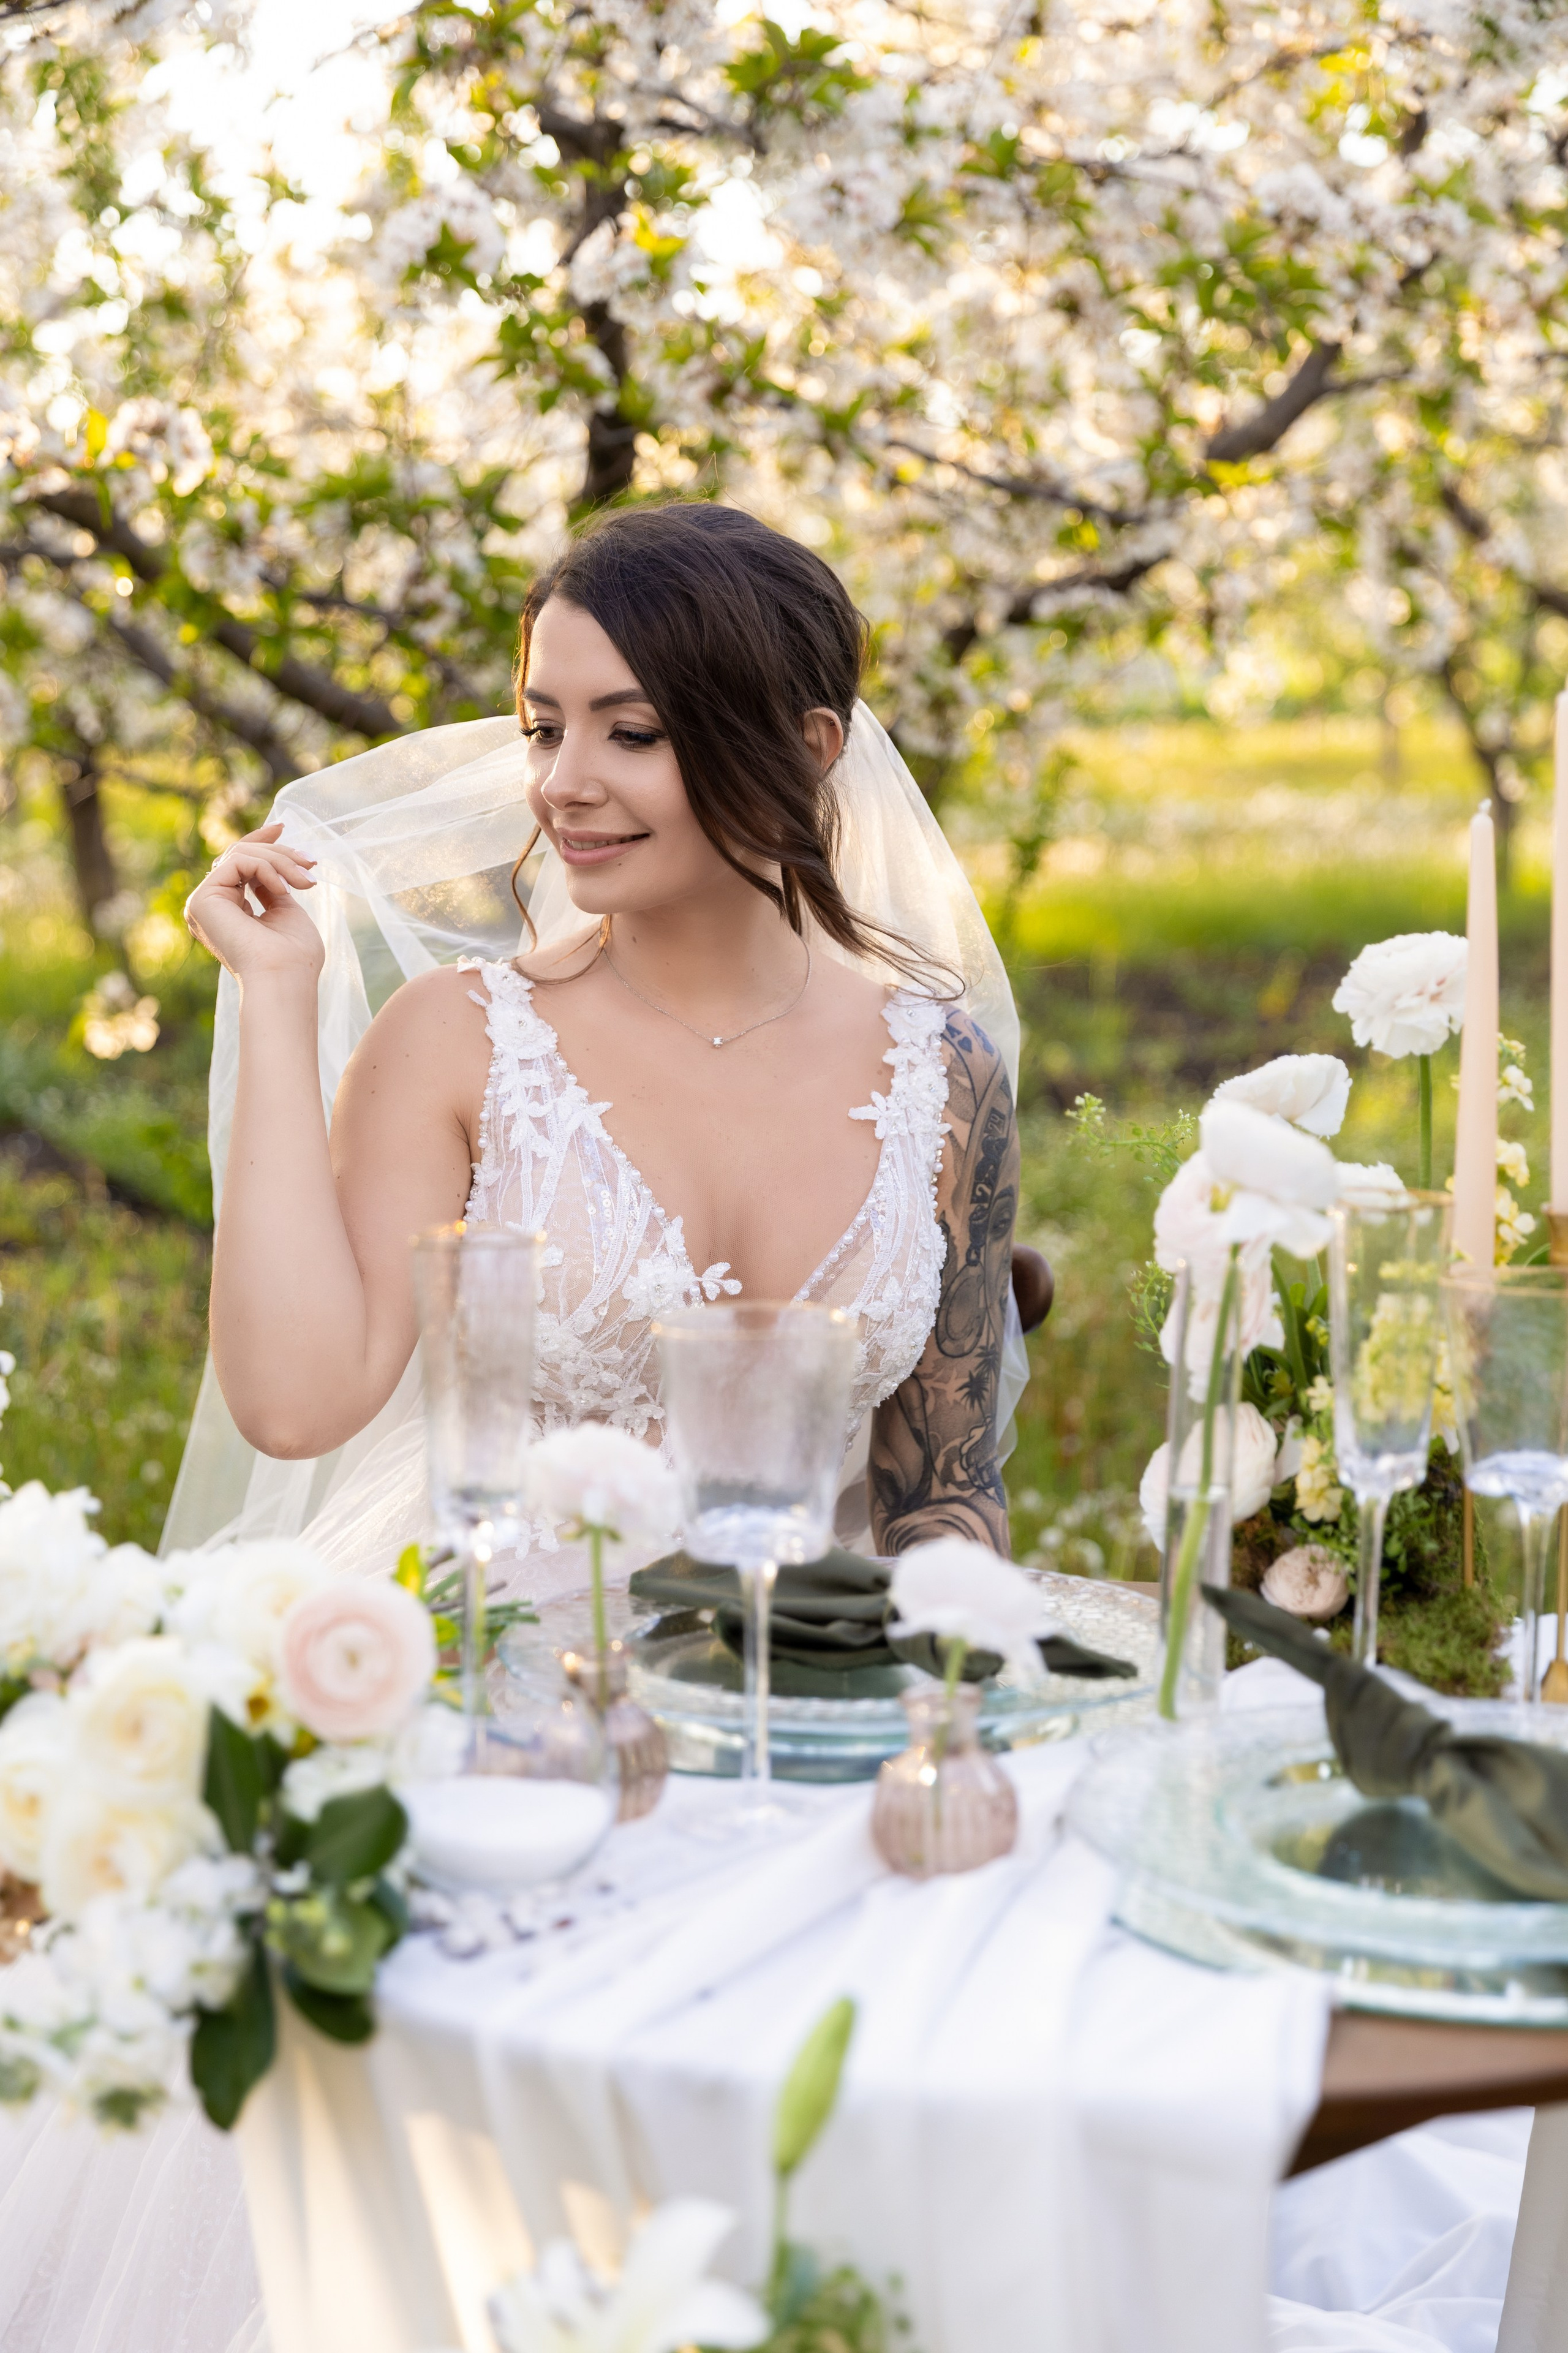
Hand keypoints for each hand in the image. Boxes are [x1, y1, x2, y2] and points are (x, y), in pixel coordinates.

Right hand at [184, 823, 323, 985]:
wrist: (285, 979)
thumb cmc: (295, 957)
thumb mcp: (287, 911)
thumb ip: (274, 886)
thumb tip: (272, 862)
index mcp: (228, 912)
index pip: (238, 864)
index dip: (259, 842)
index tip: (283, 826)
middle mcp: (210, 906)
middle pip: (239, 855)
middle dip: (279, 852)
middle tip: (311, 861)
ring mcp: (203, 903)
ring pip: (240, 855)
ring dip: (280, 861)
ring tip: (305, 882)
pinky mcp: (202, 900)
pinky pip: (237, 863)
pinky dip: (266, 869)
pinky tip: (283, 889)